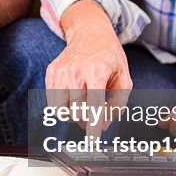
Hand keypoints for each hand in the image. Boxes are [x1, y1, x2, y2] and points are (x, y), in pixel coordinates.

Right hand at [46, 0, 131, 133]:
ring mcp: (60, 72)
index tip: (92, 142)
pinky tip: (74, 98)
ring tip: (84, 108)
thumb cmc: (109, 56)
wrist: (90, 33)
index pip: (93, 106)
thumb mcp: (124, 78)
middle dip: (87, 122)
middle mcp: (75, 72)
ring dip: (74, 116)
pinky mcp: (51, 73)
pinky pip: (53, 102)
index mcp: (97, 71)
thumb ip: (118, 104)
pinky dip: (63, 107)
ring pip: (61, 110)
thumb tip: (103, 124)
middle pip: (77, 111)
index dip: (93, 127)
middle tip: (96, 119)